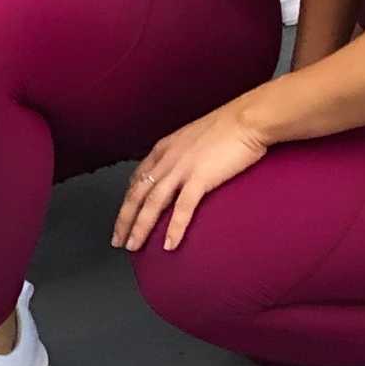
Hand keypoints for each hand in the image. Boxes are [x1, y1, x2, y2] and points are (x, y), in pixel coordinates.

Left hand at [112, 101, 270, 253]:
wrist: (247, 119)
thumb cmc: (227, 128)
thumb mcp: (193, 138)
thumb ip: (182, 154)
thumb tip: (182, 169)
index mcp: (164, 148)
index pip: (137, 178)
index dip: (127, 200)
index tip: (123, 217)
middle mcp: (167, 158)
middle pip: (138, 193)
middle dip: (125, 219)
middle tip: (117, 240)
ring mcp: (181, 168)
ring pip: (152, 203)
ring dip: (140, 227)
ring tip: (132, 246)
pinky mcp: (200, 178)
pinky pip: (183, 208)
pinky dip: (174, 228)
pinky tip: (169, 245)